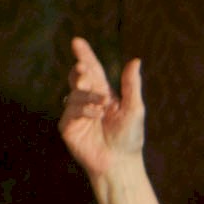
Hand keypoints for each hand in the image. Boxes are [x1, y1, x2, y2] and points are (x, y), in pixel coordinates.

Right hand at [58, 38, 145, 181]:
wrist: (119, 162)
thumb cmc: (130, 137)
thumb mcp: (135, 108)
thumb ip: (132, 85)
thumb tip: (135, 60)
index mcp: (105, 94)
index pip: (93, 70)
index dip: (85, 55)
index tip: (77, 41)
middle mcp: (89, 100)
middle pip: (78, 77)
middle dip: (79, 71)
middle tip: (83, 68)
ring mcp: (76, 113)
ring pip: (74, 93)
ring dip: (88, 96)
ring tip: (102, 107)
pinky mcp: (68, 125)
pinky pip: (70, 110)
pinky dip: (83, 110)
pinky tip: (94, 116)